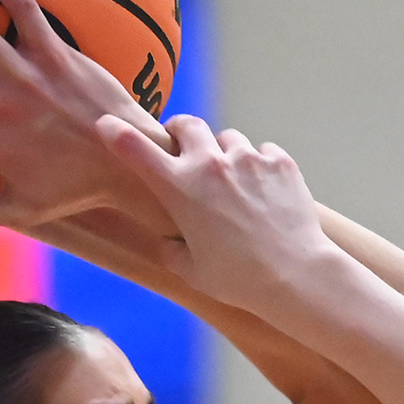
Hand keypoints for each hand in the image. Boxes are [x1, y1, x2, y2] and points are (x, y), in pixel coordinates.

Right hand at [93, 112, 348, 317]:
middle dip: (181, 132)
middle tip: (184, 148)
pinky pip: (262, 152)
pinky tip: (264, 192)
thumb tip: (168, 242)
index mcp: (179, 188)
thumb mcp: (192, 272)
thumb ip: (172, 251)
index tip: (109, 126)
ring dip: (225, 154)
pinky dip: (259, 166)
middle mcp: (210, 163)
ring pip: (228, 139)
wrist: (294, 275)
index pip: (136, 147)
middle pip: (187, 124)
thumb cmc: (238, 280)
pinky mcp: (279, 161)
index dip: (117, 133)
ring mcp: (247, 159)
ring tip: (233, 182)